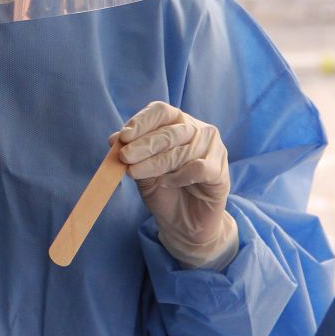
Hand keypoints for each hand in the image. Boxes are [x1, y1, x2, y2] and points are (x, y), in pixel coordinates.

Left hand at [112, 101, 238, 268]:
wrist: (183, 223)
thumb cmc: (164, 192)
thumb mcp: (141, 171)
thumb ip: (131, 154)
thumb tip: (113, 138)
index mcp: (179, 123)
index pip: (161, 111)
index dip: (141, 122)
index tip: (123, 137)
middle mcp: (198, 130)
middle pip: (169, 131)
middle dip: (143, 145)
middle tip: (124, 157)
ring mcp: (213, 149)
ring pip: (181, 151)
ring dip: (155, 163)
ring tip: (136, 173)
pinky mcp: (220, 170)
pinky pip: (198, 168)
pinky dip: (179, 176)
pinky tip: (166, 183)